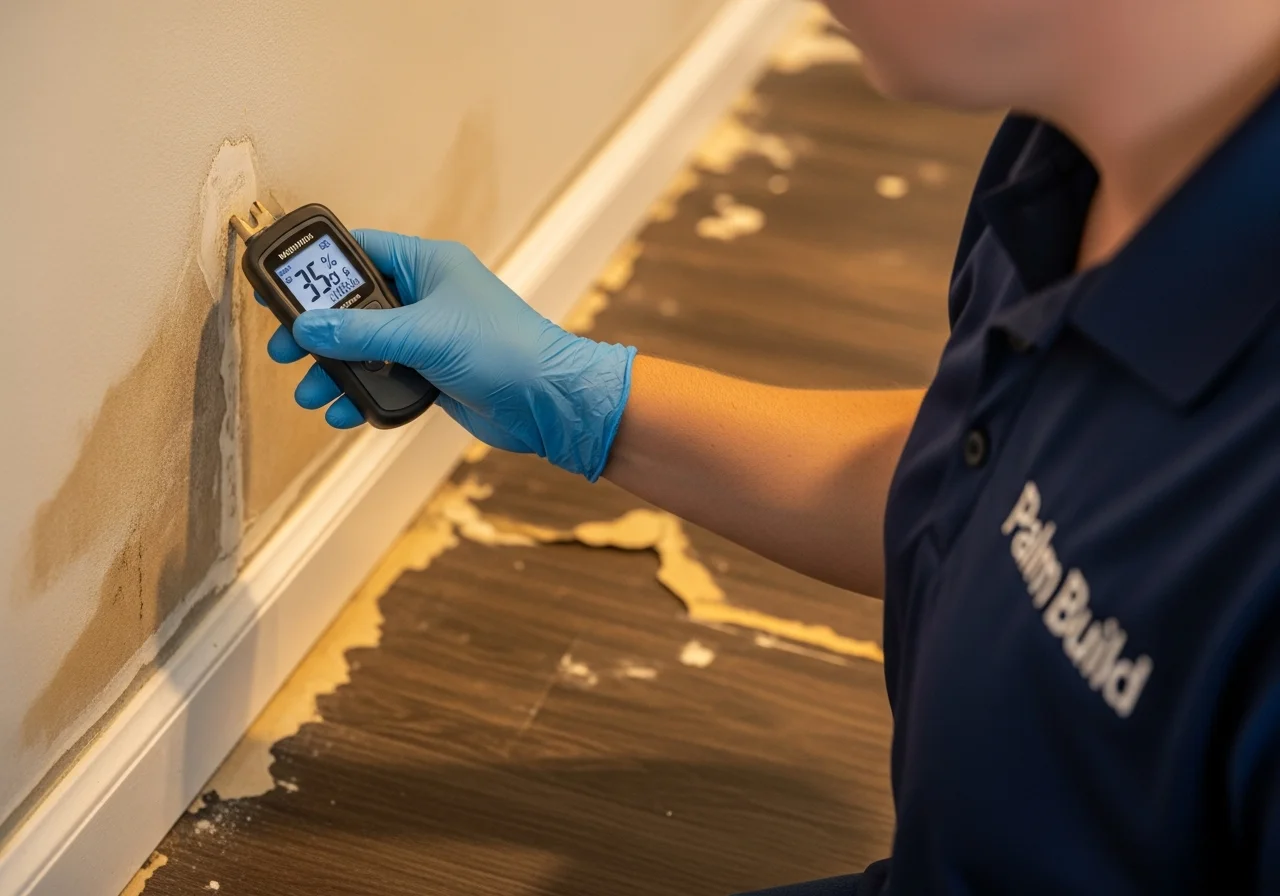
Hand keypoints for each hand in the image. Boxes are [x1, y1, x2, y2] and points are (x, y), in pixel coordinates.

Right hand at [265, 229, 635, 480]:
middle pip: (352, 306)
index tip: (278, 291)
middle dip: (318, 333)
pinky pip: (385, 378)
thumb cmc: (503, 350)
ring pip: (365, 348)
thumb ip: (361, 333)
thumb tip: (307, 329)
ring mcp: (429, 336)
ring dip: (336, 371)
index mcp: (427, 264)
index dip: (315, 271)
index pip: (358, 252)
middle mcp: (425, 295)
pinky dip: (364, 394)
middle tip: (283, 351)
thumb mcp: (424, 335)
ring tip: (311, 394)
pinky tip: (345, 412)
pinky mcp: (434, 373)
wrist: (550, 402)